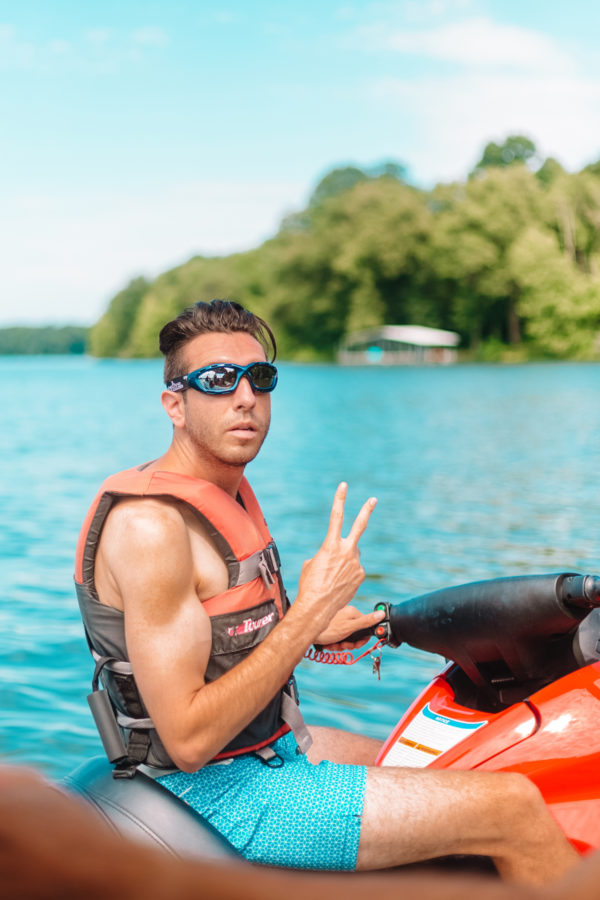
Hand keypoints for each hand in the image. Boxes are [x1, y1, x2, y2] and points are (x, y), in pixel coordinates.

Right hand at [296, 483, 376, 635]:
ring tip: (333, 576)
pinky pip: (355, 569)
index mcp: (330, 544)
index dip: (340, 499)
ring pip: (353, 554)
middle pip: (359, 526)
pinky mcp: (361, 575)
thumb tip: (337, 557)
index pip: (336, 516)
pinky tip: (338, 583)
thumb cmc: (309, 584)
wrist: (317, 607)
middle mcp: (347, 551)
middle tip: (373, 499)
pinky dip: (347, 573)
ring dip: (345, 560)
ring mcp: (356, 563)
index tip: (344, 486)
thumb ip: (326, 553)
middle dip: (366, 510)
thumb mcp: (311, 563)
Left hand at [314, 604, 385, 649]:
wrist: (305, 631)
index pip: (364, 626)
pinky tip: (327, 643)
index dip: (361, 639)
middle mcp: (344, 614)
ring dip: (339, 644)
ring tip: (331, 644)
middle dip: (347, 643)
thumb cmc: (326, 628)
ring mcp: (336, 619)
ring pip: (344, 637)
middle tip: (341, 645)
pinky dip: (332, 642)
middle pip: (353, 633)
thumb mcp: (349, 627)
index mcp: (352, 612)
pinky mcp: (328, 625)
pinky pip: (335, 636)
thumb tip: (381, 614)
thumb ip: (366, 622)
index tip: (355, 645)